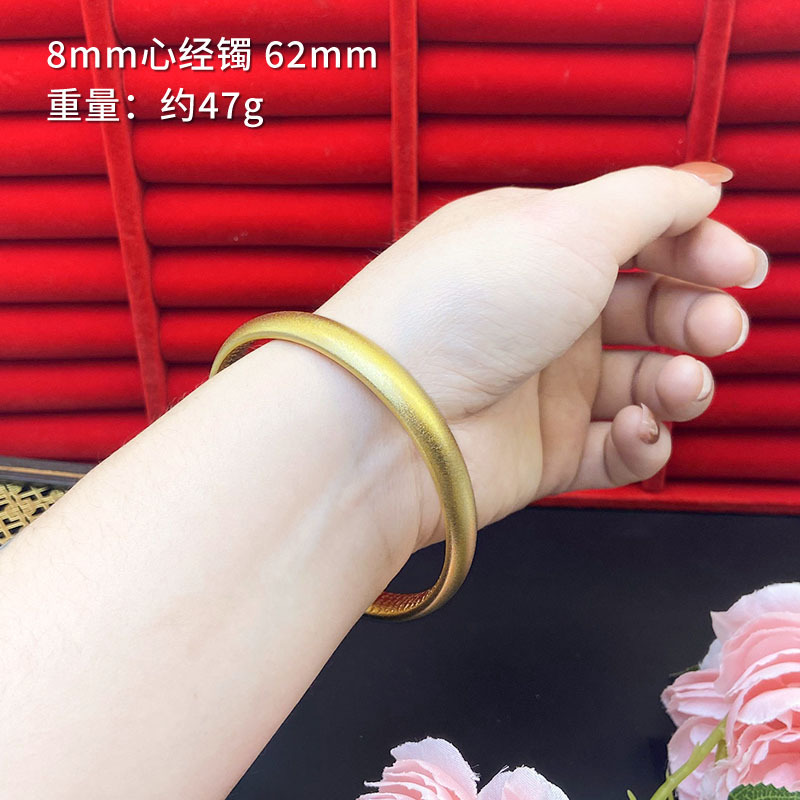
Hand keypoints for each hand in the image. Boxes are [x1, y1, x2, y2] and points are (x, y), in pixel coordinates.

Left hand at [318, 164, 764, 548]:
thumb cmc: (462, 307)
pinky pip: (618, 450)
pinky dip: (645, 441)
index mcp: (538, 247)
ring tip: (678, 382)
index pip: (636, 237)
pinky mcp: (544, 453)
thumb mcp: (568, 224)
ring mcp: (542, 387)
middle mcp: (541, 314)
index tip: (737, 265)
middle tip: (718, 327)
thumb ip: (651, 200)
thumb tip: (703, 185)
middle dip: (698, 315)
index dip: (696, 246)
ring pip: (644, 382)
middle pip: (650, 310)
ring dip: (681, 381)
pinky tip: (638, 428)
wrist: (391, 416)